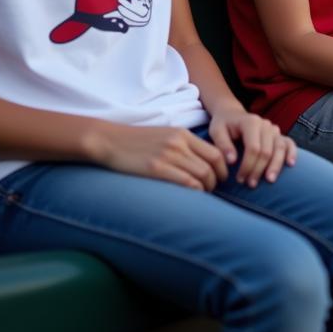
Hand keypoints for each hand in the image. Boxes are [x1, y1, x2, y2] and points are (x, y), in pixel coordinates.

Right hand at [85, 122, 228, 189]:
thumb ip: (183, 146)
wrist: (110, 140)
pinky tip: (191, 197)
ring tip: (203, 195)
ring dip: (207, 188)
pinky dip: (194, 192)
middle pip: (212, 164)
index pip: (215, 152)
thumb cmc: (137, 142)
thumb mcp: (165, 136)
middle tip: (213, 189)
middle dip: (217, 180)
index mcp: (183, 134)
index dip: (222, 168)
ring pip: (202, 174)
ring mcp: (168, 155)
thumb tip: (200, 163)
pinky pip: (185, 182)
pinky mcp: (156, 168)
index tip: (219, 178)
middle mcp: (179, 143)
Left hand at [207, 108, 296, 187]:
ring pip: (280, 148)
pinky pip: (289, 143)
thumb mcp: (216, 131)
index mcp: (250, 122)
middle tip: (250, 184)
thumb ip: (223, 145)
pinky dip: (291, 153)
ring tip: (269, 180)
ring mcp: (273, 129)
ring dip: (275, 166)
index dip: (248, 165)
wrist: (232, 115)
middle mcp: (265, 124)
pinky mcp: (278, 134)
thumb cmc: (223, 125)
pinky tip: (290, 164)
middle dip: (259, 169)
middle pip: (267, 150)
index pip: (253, 147)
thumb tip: (232, 161)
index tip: (240, 179)